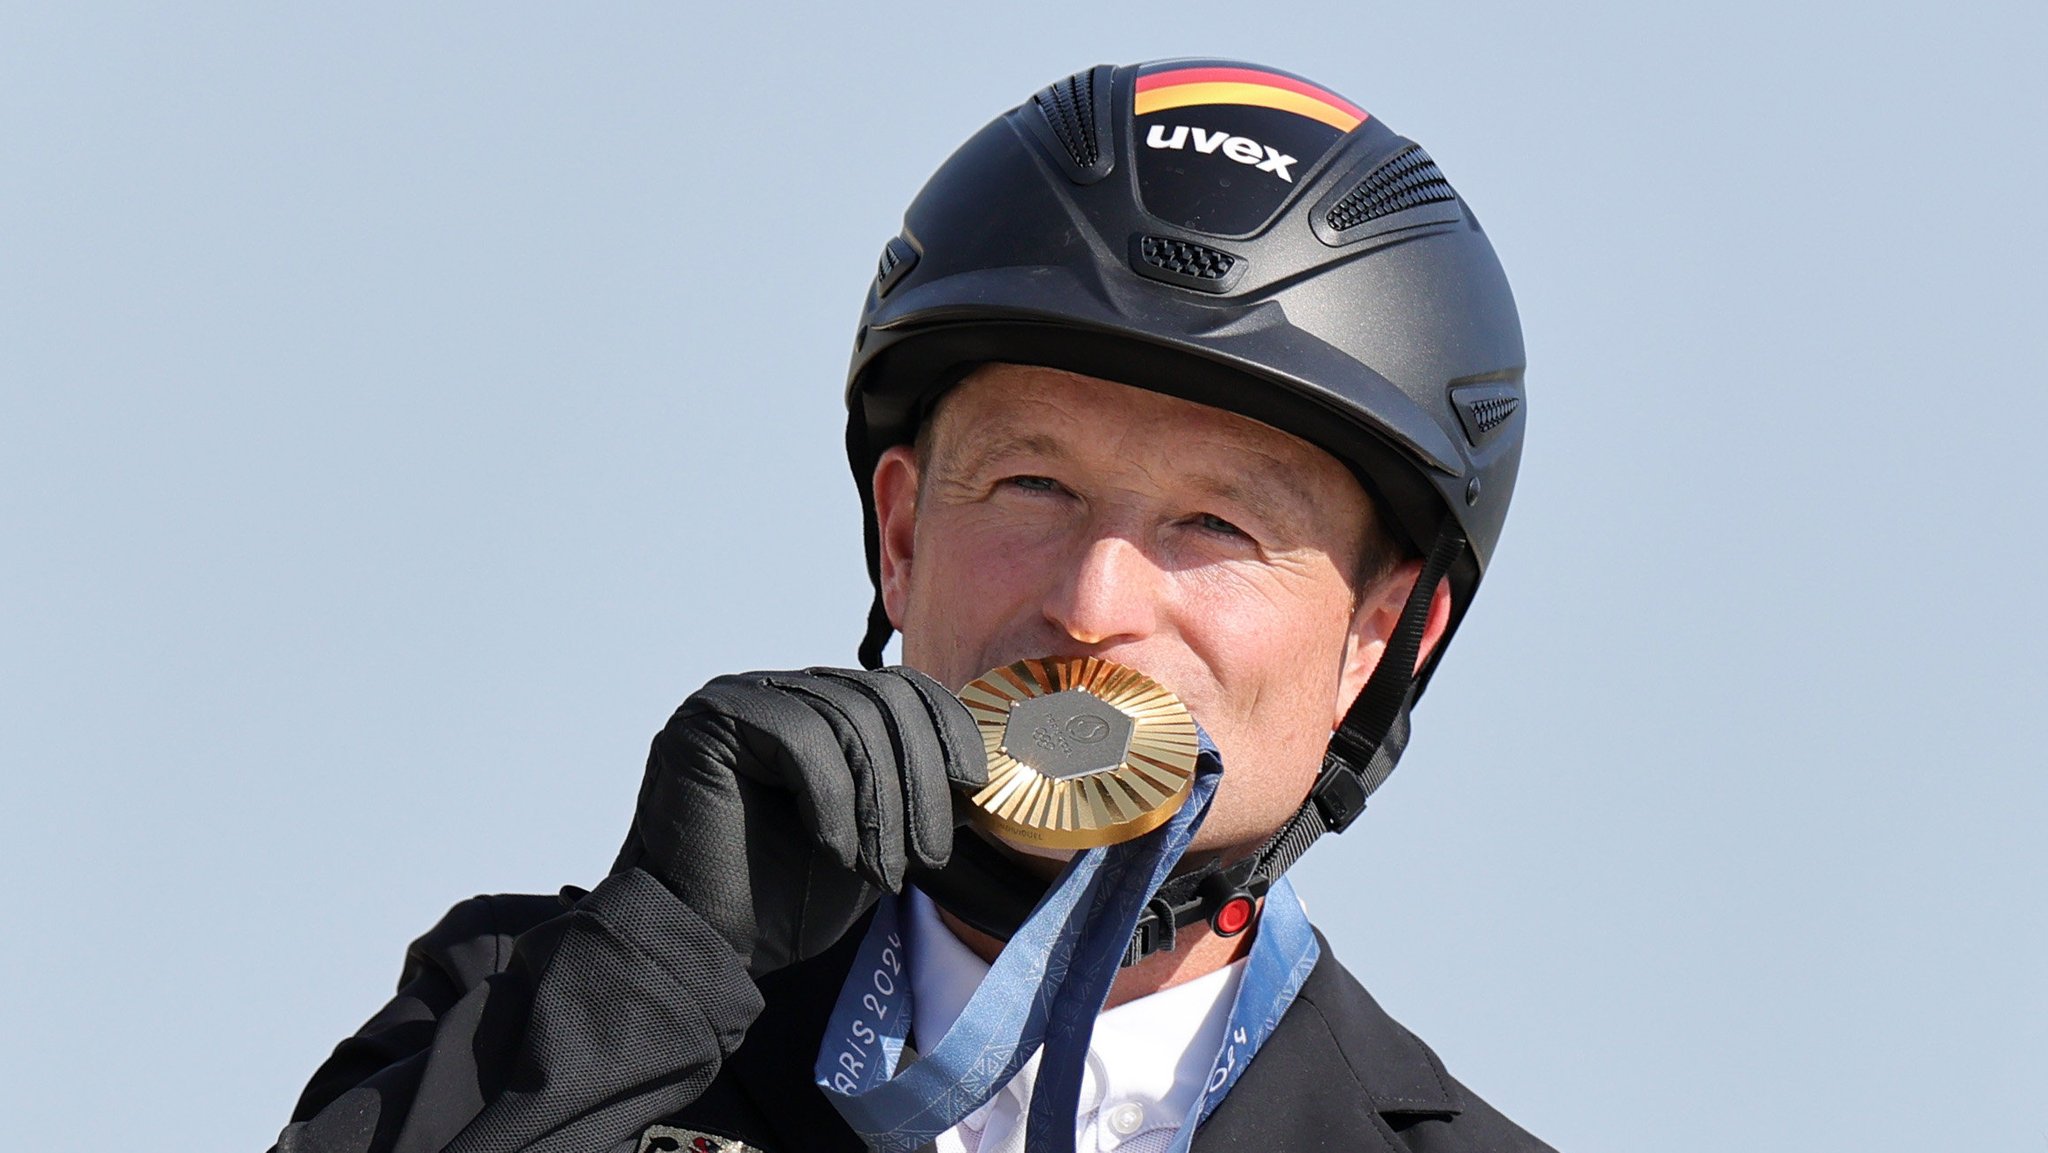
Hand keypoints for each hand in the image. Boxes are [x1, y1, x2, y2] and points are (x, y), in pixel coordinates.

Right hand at [613, 666, 986, 976]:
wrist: (707, 948)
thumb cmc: (786, 900)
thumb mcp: (878, 836)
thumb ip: (918, 790)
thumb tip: (990, 764)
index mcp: (821, 709)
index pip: (903, 688)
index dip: (949, 731)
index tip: (976, 790)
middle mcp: (781, 691)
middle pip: (884, 697)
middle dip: (920, 780)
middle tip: (928, 858)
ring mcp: (743, 697)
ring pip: (848, 717)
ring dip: (879, 803)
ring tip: (882, 869)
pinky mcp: (712, 719)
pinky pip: (799, 735)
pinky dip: (831, 798)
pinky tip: (833, 849)